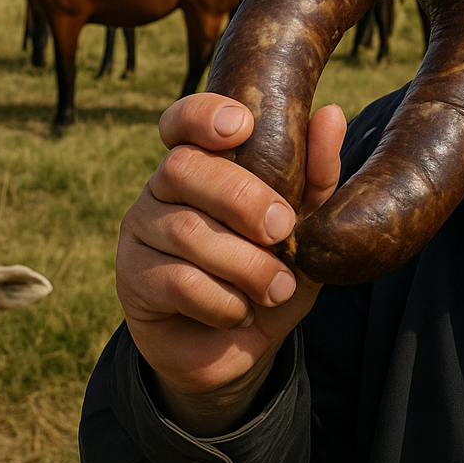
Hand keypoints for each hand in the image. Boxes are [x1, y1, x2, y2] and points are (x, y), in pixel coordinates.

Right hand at [116, 92, 345, 434]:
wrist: (240, 347)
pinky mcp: (133, 279)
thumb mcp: (305, 228)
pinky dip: (222, 300)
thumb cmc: (271, 271)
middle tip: (283, 228)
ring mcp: (142, 231)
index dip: (203, 115)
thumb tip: (330, 115)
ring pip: (186, 230)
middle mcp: (163, 188)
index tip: (241, 126)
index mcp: (202, 162)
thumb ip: (315, 177)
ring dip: (245, 264)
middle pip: (184, 168)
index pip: (183, 121)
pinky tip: (241, 312)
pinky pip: (178, 280)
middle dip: (242, 197)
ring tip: (278, 288)